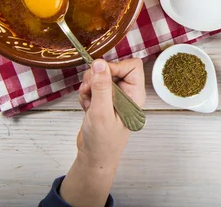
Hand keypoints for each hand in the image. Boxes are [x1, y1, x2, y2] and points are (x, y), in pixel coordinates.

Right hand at [60, 58, 144, 206]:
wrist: (94, 157)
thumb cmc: (103, 140)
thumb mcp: (101, 112)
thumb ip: (101, 87)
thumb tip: (100, 63)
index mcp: (135, 94)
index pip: (132, 65)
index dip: (115, 66)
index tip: (100, 76)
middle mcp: (127, 93)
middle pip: (113, 68)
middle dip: (97, 77)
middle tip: (89, 90)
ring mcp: (115, 96)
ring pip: (101, 76)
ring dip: (89, 85)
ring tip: (87, 101)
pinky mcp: (103, 99)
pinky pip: (93, 86)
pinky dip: (86, 93)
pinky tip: (86, 106)